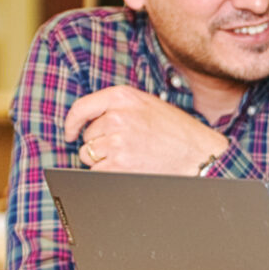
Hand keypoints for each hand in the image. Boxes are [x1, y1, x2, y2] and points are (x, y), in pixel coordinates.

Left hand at [64, 85, 227, 175]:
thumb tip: (87, 122)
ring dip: (103, 159)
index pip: (81, 108)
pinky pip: (97, 171)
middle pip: (87, 136)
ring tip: (130, 156)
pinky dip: (108, 173)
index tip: (70, 133)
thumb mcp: (147, 105)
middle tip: (126, 146)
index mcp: (122, 96)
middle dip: (100, 144)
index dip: (72, 123)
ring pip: (89, 154)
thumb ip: (118, 107)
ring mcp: (117, 141)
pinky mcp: (118, 164)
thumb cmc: (175, 130)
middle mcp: (116, 116)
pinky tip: (128, 168)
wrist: (197, 153)